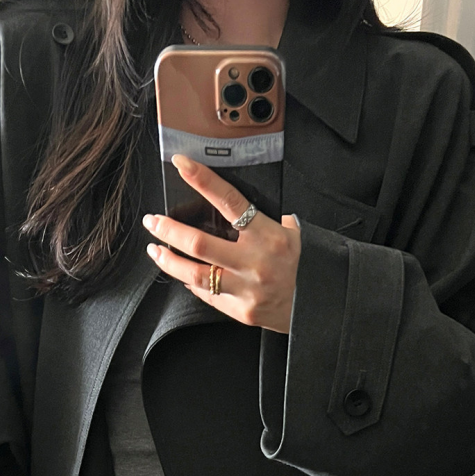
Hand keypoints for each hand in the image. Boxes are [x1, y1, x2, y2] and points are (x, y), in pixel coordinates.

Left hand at [142, 153, 300, 333]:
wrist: (321, 308)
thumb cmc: (308, 267)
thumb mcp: (294, 235)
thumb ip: (266, 222)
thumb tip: (238, 211)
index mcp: (268, 235)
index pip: (229, 201)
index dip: (202, 180)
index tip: (182, 164)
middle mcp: (254, 262)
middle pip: (199, 243)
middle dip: (169, 230)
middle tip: (153, 221)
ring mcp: (245, 289)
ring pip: (195, 275)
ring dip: (169, 261)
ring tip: (156, 251)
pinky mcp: (241, 311)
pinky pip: (208, 296)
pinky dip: (193, 283)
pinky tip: (183, 275)